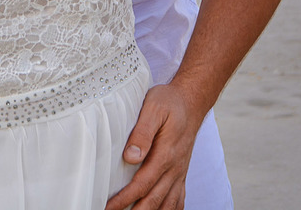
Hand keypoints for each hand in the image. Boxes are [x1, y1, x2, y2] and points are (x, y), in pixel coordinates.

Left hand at [104, 84, 201, 209]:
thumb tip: (131, 157)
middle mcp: (174, 168)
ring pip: (167, 204)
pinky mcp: (181, 173)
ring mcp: (179, 173)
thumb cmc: (169, 102)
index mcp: (166, 154)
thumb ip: (142, 132)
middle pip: (154, 200)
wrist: (191, 102)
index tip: (108, 207)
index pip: (142, 184)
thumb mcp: (153, 108)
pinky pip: (178, 200)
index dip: (124, 199)